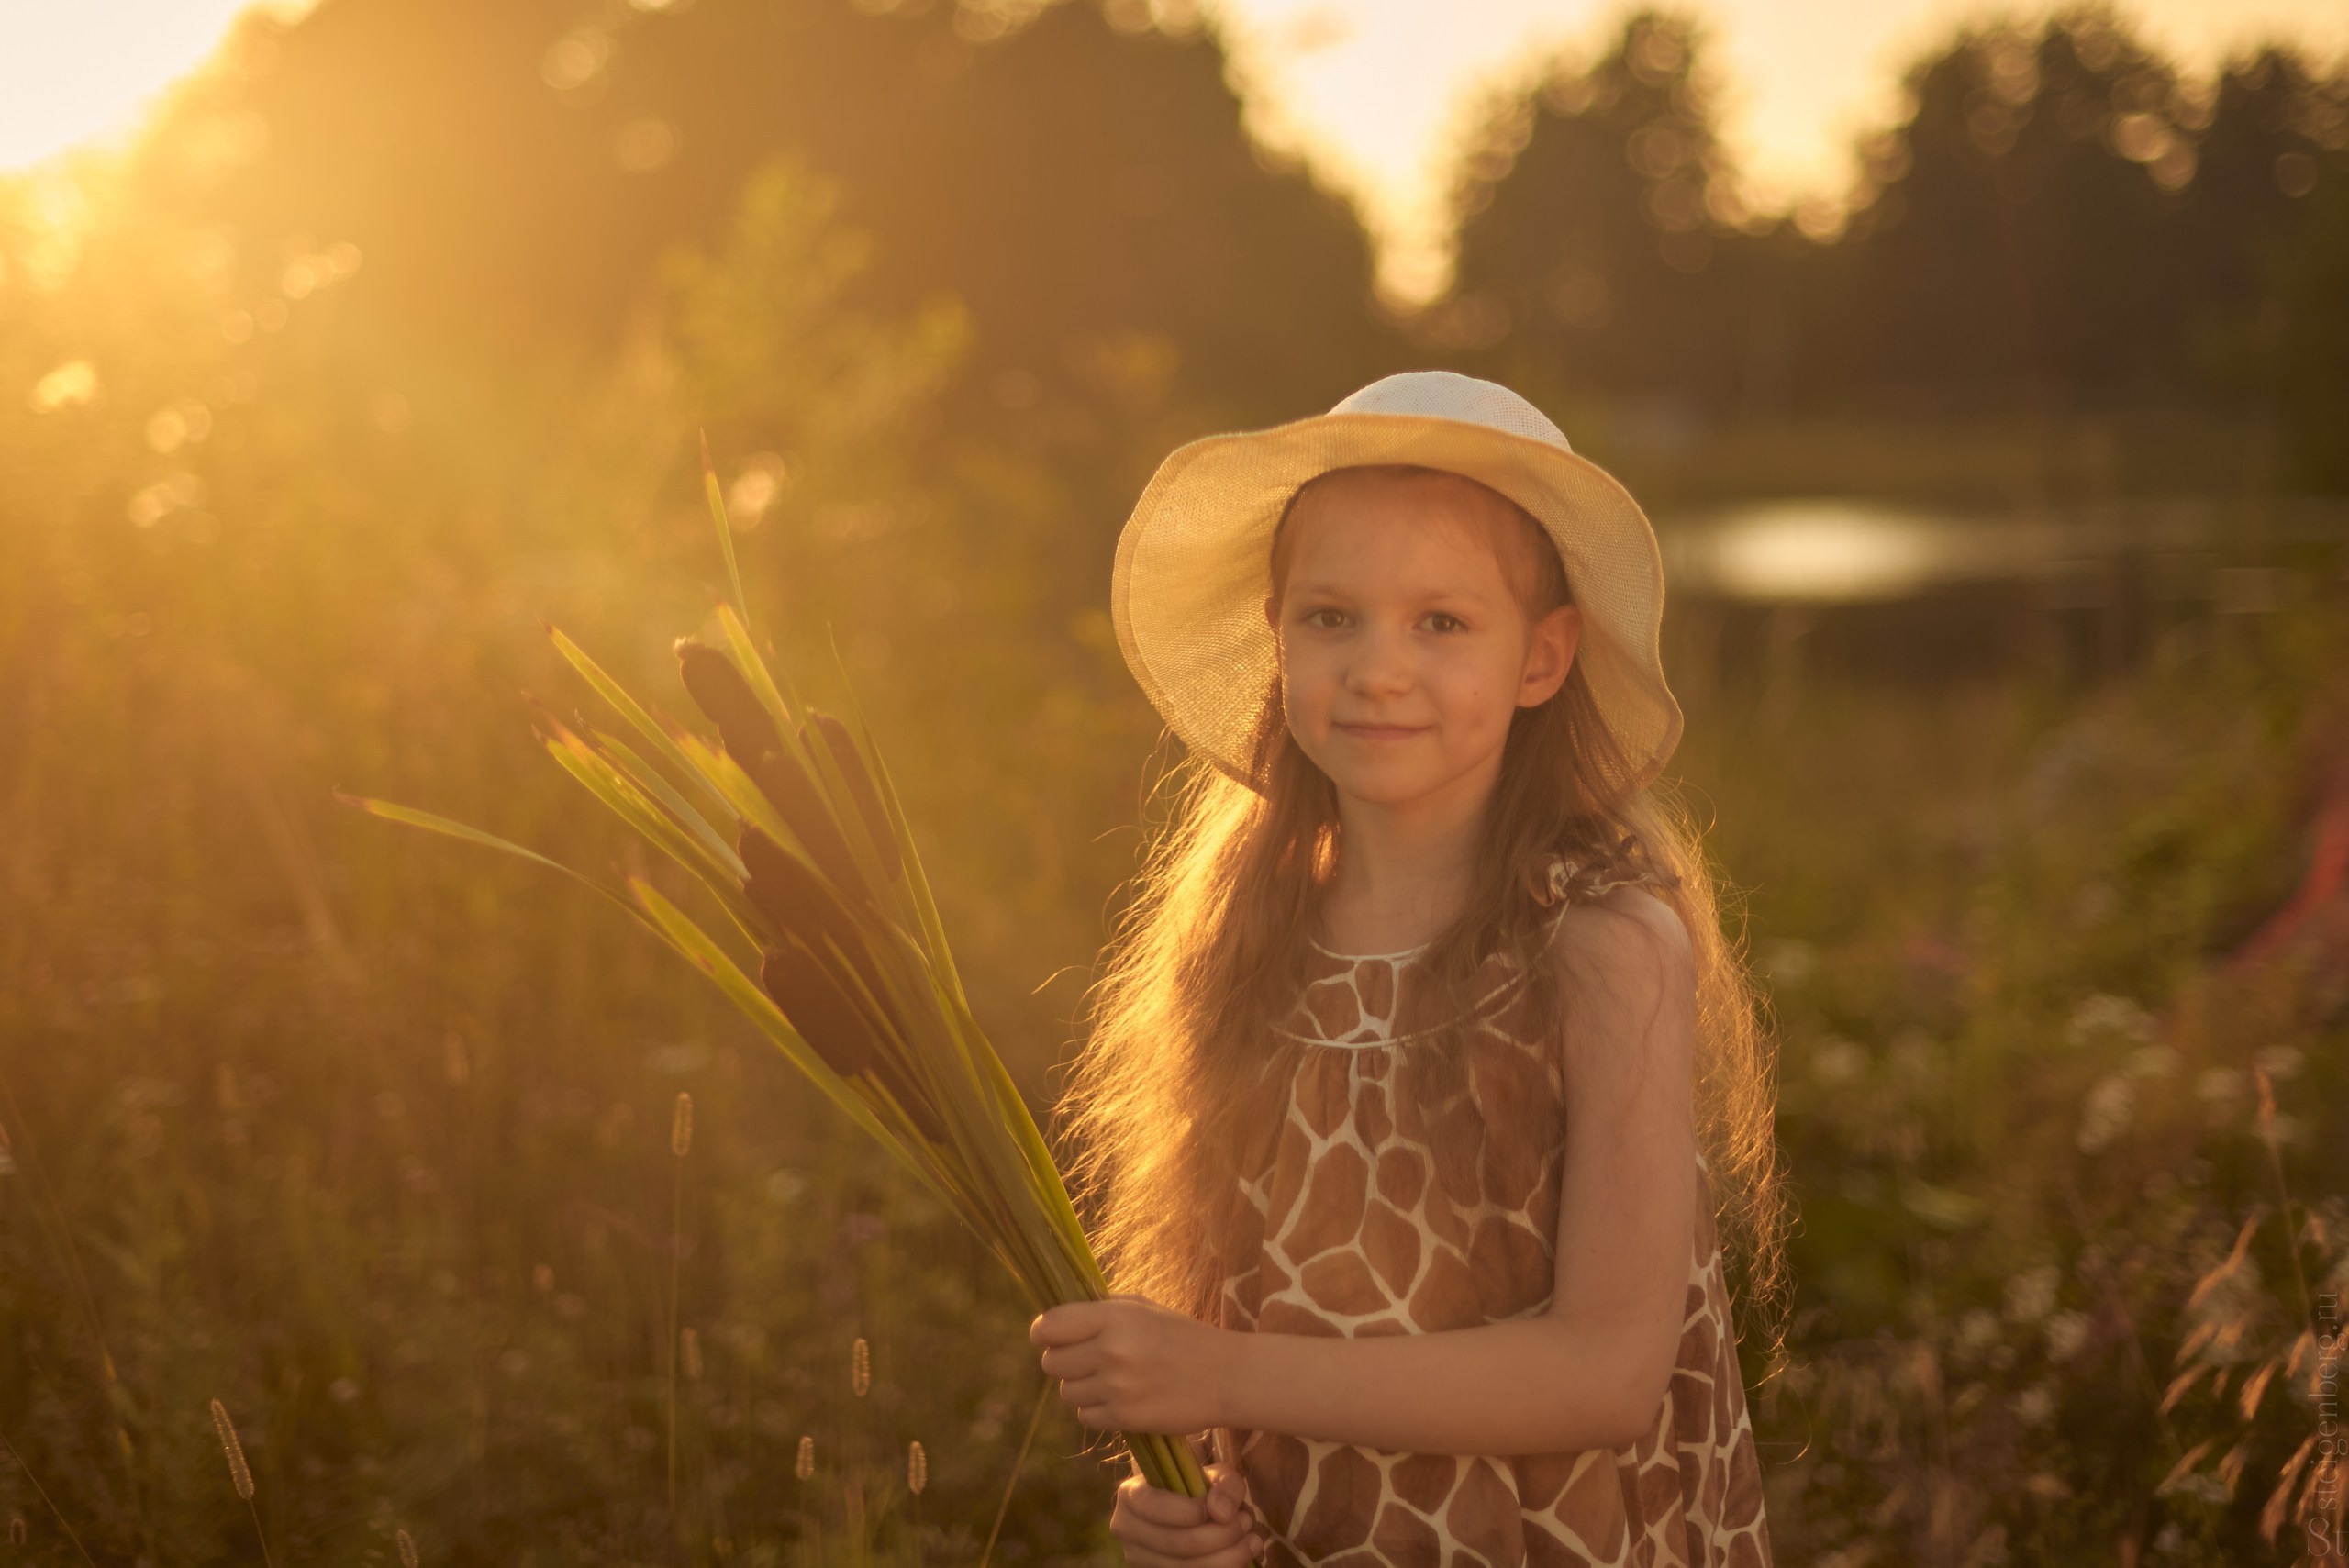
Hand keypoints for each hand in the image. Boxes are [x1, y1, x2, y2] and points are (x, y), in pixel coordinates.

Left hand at [1028, 1293, 1233, 1432]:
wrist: (1226, 1376)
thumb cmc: (1181, 1336)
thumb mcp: (1143, 1308)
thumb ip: (1099, 1310)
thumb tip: (1054, 1320)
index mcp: (1114, 1317)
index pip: (1049, 1327)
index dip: (1044, 1333)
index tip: (1052, 1337)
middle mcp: (1111, 1351)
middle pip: (1051, 1363)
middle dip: (1065, 1362)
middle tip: (1089, 1360)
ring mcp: (1117, 1388)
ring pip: (1067, 1393)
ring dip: (1082, 1388)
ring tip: (1113, 1380)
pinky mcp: (1126, 1418)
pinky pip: (1086, 1416)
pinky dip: (1098, 1411)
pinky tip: (1122, 1399)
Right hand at [1109, 1460, 1264, 1567]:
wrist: (1187, 1509)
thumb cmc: (1198, 1488)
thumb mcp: (1214, 1474)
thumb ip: (1224, 1484)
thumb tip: (1221, 1513)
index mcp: (1131, 1495)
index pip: (1153, 1506)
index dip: (1190, 1511)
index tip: (1221, 1510)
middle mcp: (1127, 1529)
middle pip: (1178, 1543)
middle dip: (1222, 1535)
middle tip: (1247, 1522)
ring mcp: (1139, 1559)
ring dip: (1229, 1556)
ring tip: (1252, 1540)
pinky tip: (1240, 1557)